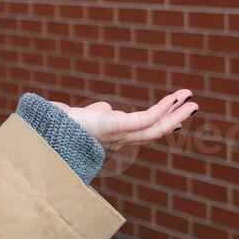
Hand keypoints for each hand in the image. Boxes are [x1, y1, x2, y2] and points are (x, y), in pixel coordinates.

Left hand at [43, 89, 198, 151]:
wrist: (45, 129)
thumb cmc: (58, 124)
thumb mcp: (82, 116)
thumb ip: (97, 113)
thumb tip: (106, 107)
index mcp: (111, 137)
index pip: (140, 132)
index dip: (159, 124)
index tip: (174, 115)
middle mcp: (119, 141)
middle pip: (153, 133)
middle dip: (174, 121)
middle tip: (192, 107)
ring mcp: (119, 136)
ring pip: (156, 128)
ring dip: (176, 114)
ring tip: (193, 101)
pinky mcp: (118, 127)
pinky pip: (147, 119)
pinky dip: (164, 108)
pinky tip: (177, 98)